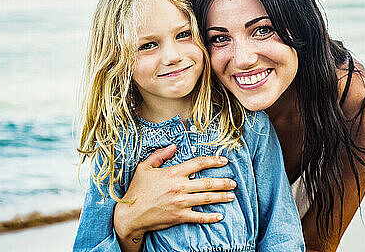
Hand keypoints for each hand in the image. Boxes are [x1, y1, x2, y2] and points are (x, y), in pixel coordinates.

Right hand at [113, 144, 236, 242]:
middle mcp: (179, 187)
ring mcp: (180, 202)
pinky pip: (199, 217)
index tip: (224, 160)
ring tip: (231, 196)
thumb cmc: (137, 190)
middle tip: (233, 182)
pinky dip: (210, 217)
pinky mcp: (179, 216)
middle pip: (207, 183)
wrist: (131, 214)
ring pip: (206, 199)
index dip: (213, 161)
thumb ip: (159, 155)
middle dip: (223, 182)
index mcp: (172, 173)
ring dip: (221, 197)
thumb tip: (173, 146)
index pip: (198, 164)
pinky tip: (219, 216)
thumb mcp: (144, 168)